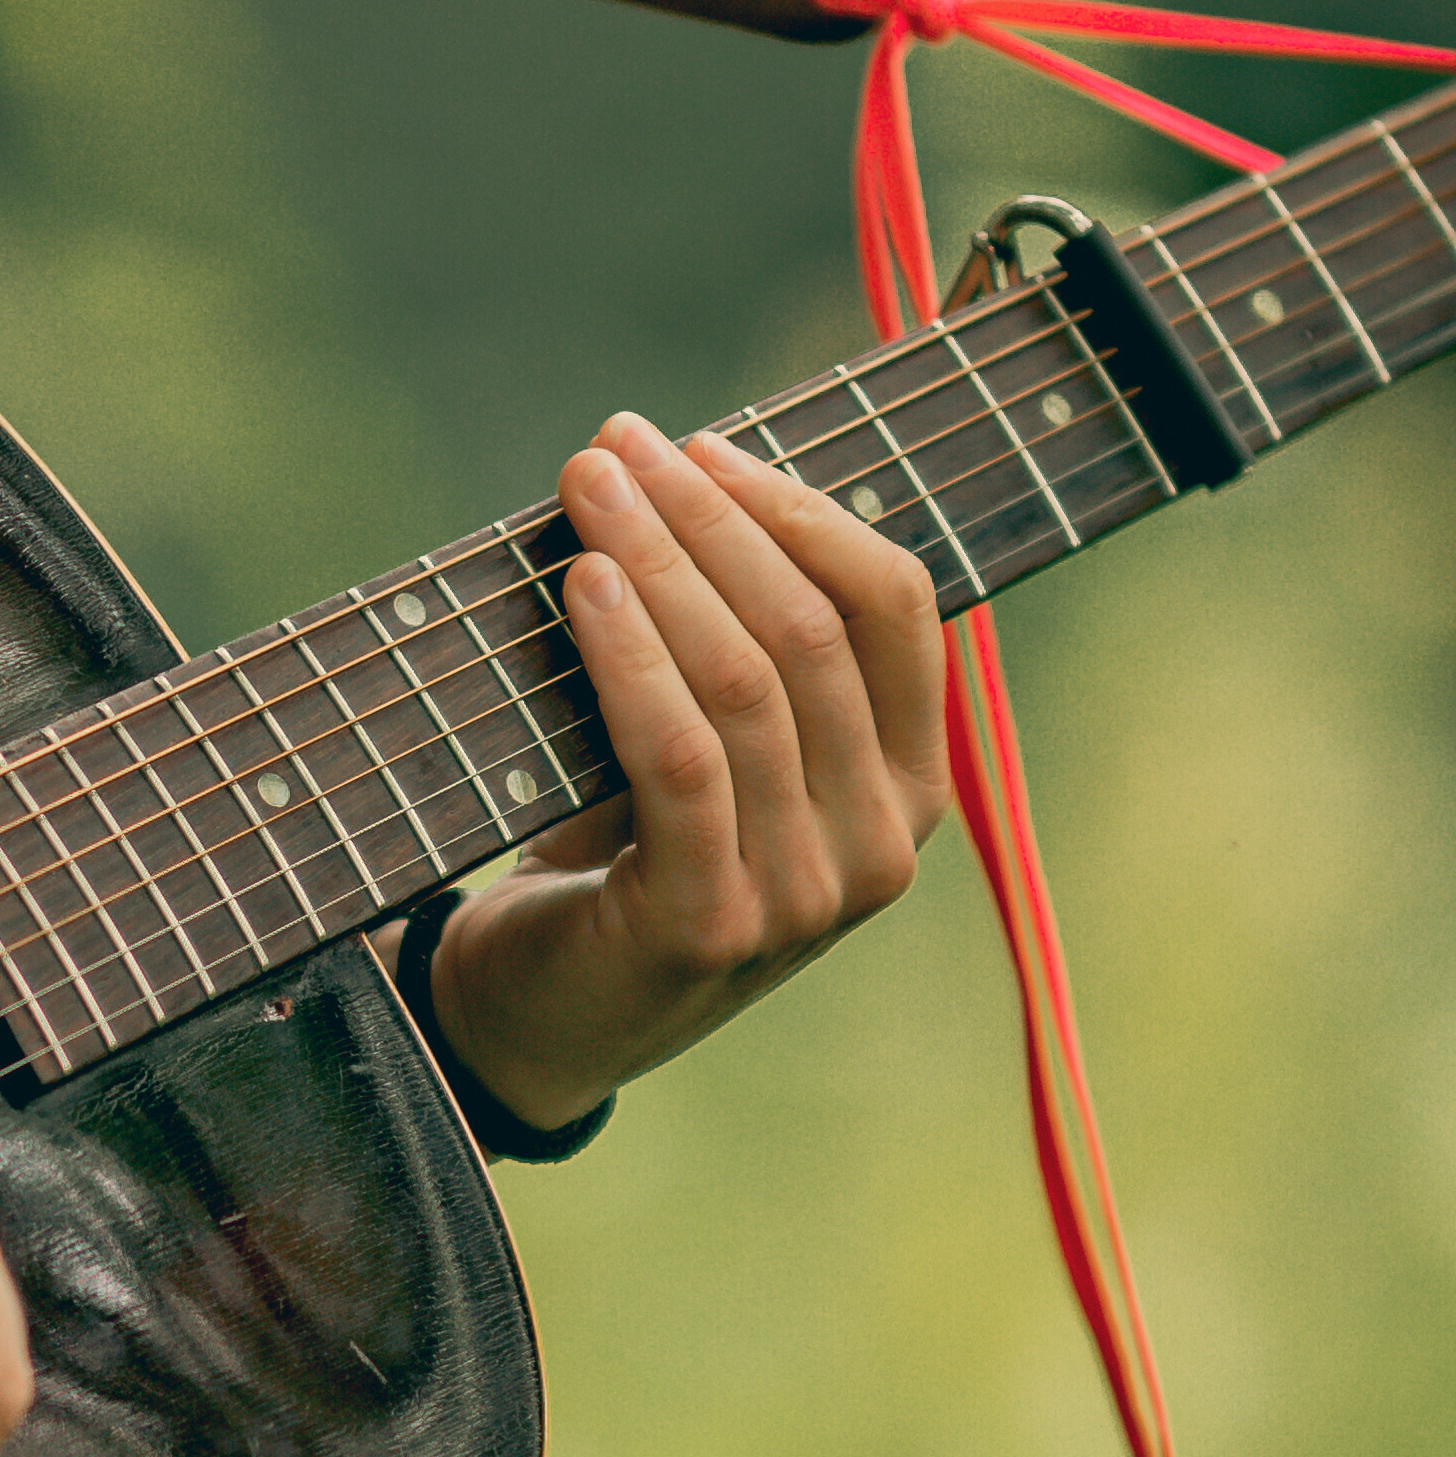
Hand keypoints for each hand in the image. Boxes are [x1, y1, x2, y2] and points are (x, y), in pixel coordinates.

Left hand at [422, 415, 947, 1127]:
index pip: (898, 605)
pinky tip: (583, 586)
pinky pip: (680, 758)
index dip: (799, 506)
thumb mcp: (715, 738)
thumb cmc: (627, 843)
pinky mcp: (713, 926)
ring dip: (658, 563)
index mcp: (911, 782)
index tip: (701, 444)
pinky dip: (629, 656)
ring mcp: (806, 896)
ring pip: (747, 683)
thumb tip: (682, 466)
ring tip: (588, 489)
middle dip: (709, 516)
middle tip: (618, 444)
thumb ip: (738, 635)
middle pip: (813, 631)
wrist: (544, 1012)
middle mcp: (882, 844)